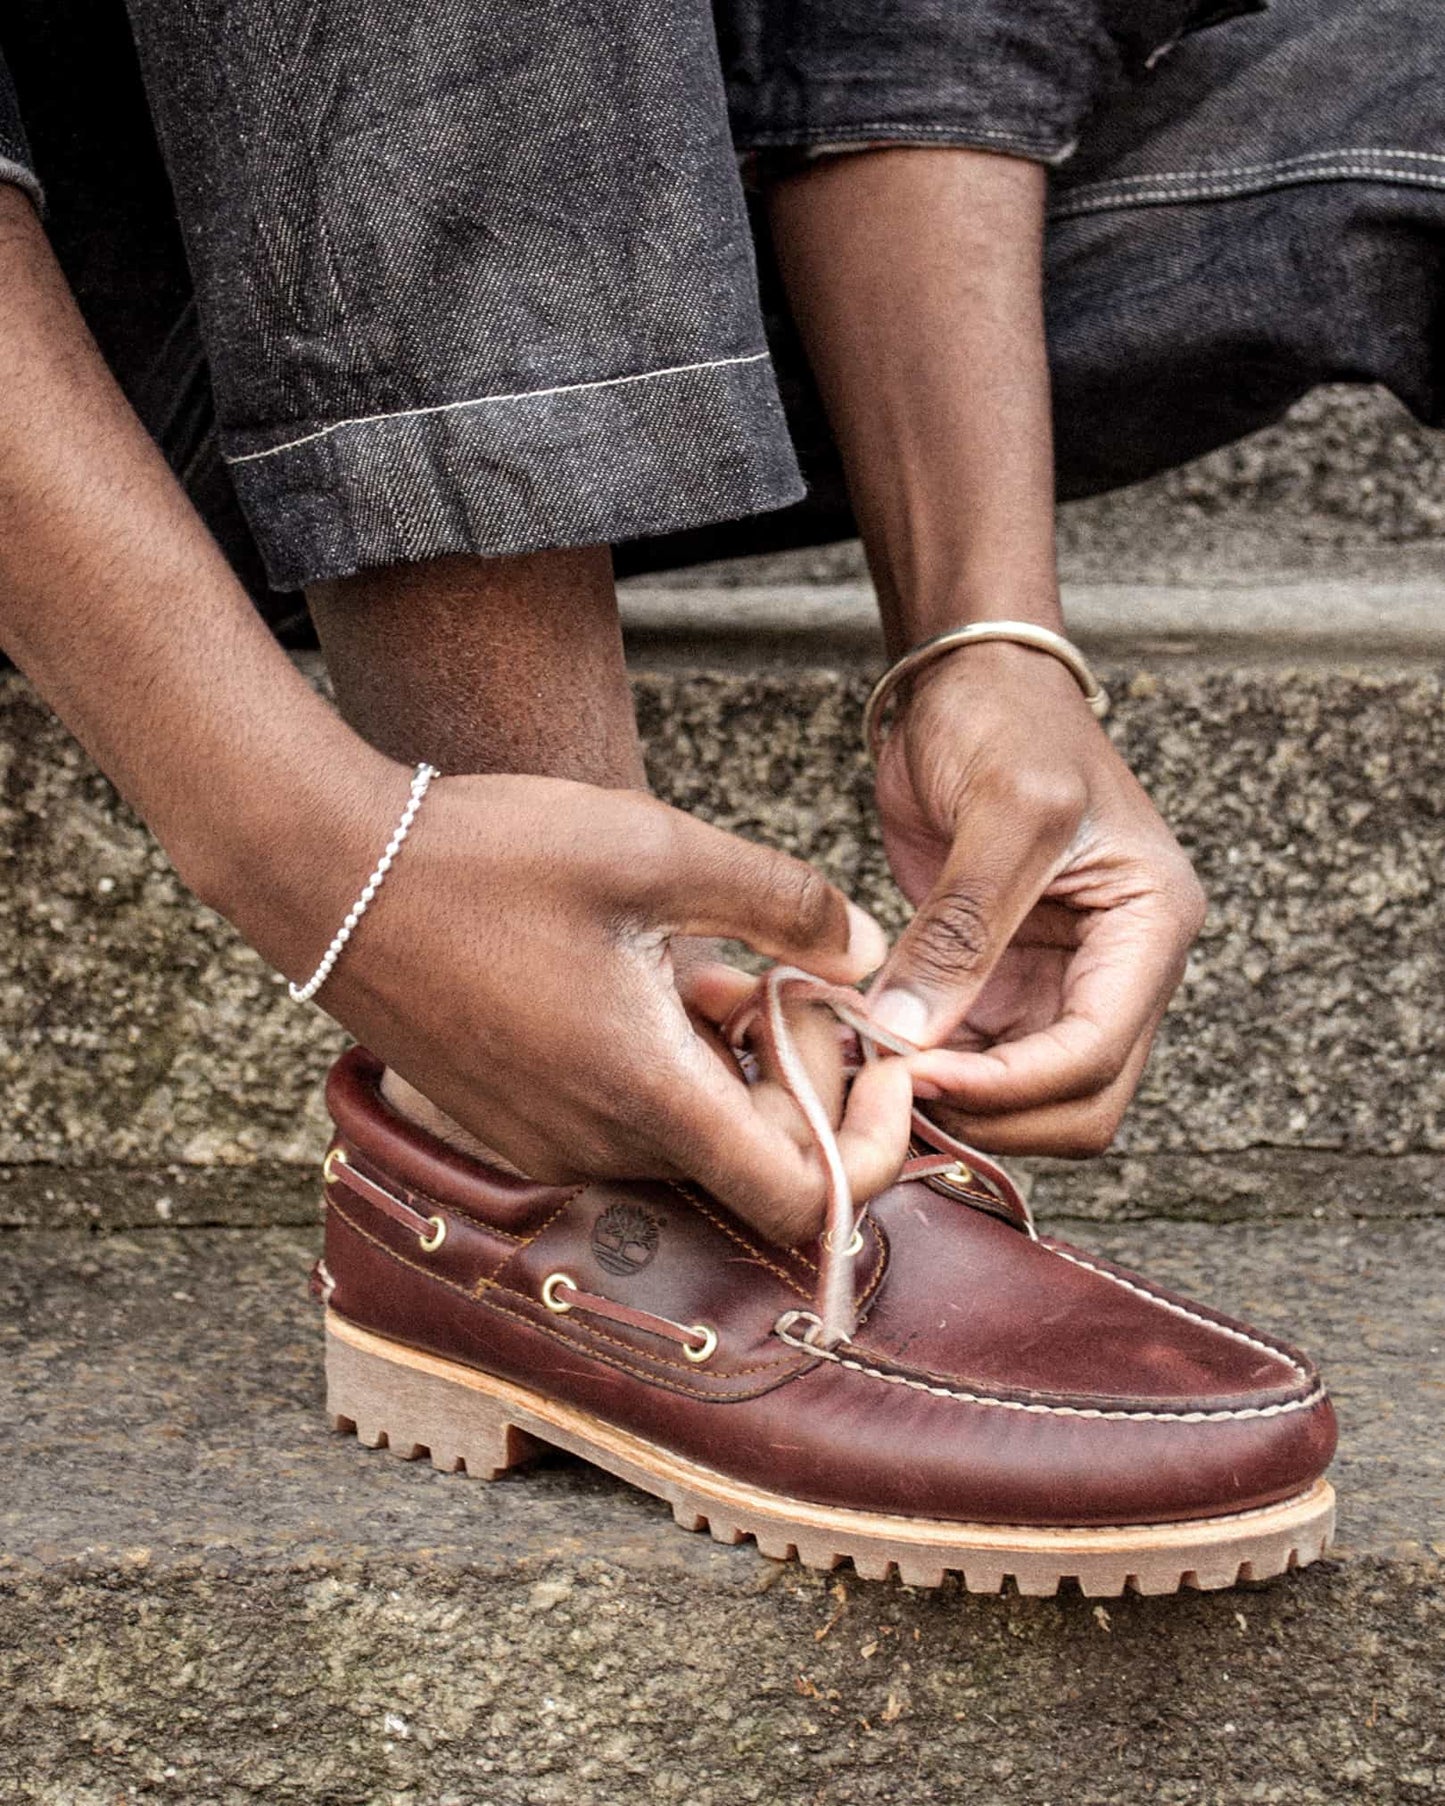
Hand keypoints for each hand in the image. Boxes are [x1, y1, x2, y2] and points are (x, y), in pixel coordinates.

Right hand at [275, 764, 912, 1242]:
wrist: (330, 874)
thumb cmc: (489, 858)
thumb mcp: (659, 851)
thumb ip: (785, 906)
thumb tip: (867, 955)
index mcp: (646, 1094)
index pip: (805, 1198)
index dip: (871, 1144)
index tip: (881, 1060)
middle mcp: (598, 1146)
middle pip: (755, 1162)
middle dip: (804, 1080)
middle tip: (789, 981)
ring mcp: (549, 1142)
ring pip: (694, 1139)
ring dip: (737, 1070)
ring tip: (721, 969)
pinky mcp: (516, 1122)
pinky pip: (631, 1123)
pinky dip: (674, 1070)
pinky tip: (657, 979)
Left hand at [868, 642, 1206, 1154]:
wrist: (969, 682)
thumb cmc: (1008, 719)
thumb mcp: (1003, 810)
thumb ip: (963, 927)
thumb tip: (912, 1033)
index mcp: (1149, 927)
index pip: (1095, 1055)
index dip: (1009, 1089)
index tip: (916, 1077)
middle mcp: (1118, 968)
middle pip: (1076, 1102)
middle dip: (991, 1114)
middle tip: (894, 1093)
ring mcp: (1059, 980)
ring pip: (1028, 1096)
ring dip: (957, 1102)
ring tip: (874, 1075)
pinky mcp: (1002, 980)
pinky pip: (979, 1060)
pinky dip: (932, 1071)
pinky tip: (874, 1054)